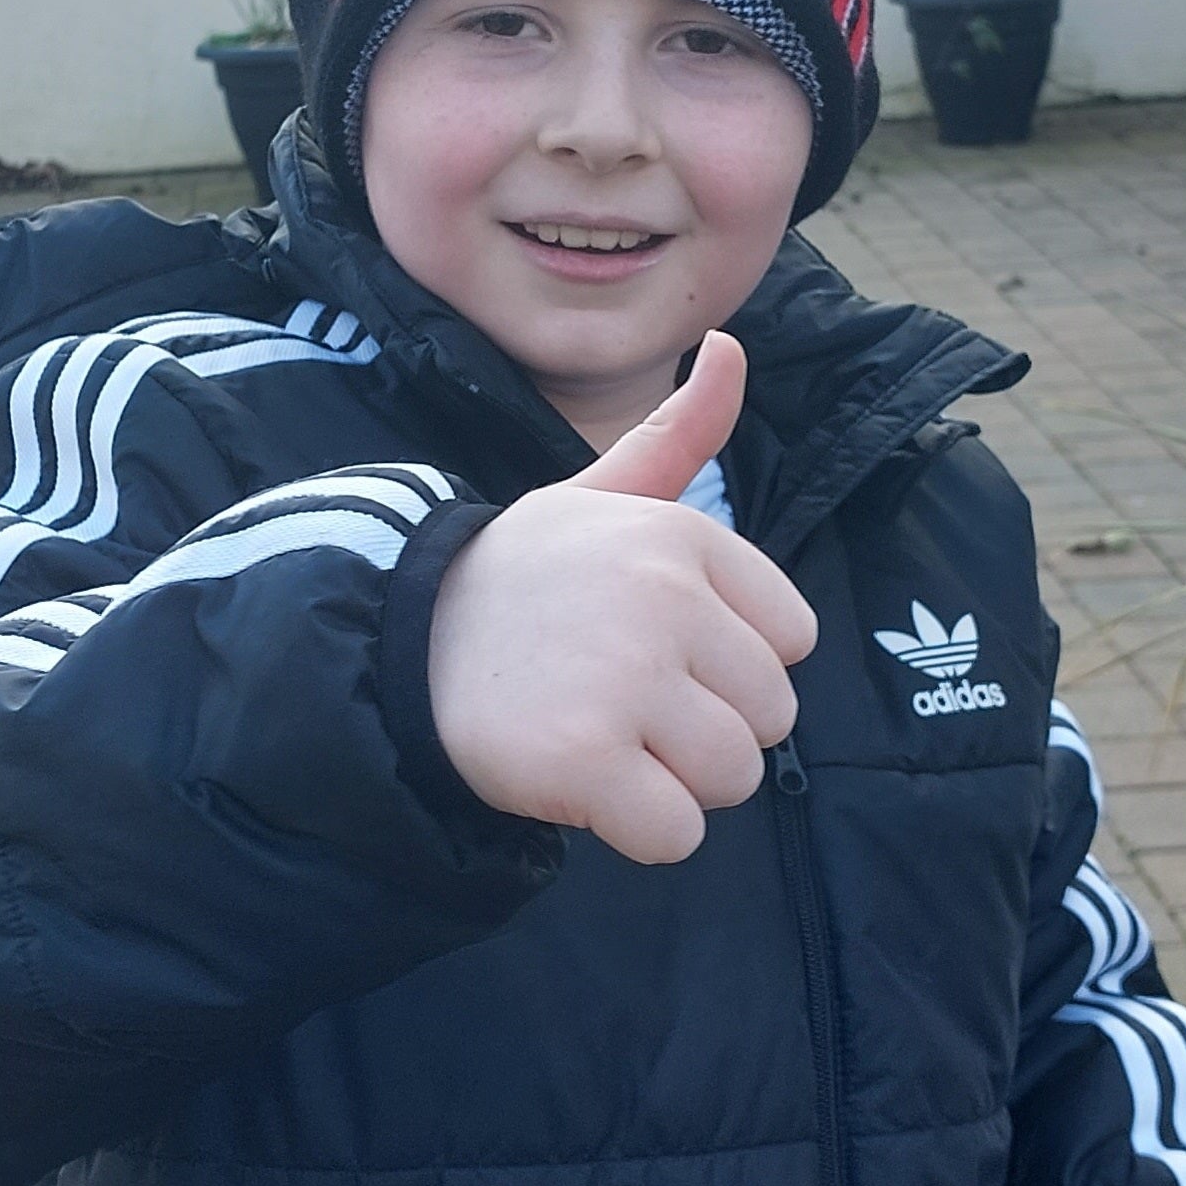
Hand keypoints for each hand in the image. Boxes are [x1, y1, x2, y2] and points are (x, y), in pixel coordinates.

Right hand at [426, 333, 818, 866]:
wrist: (393, 641)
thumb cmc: (519, 581)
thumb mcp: (597, 495)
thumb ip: (678, 437)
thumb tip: (734, 349)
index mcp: (682, 536)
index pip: (792, 638)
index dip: (730, 662)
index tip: (656, 650)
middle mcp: (663, 600)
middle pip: (771, 715)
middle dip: (707, 730)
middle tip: (620, 703)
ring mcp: (625, 681)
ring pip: (734, 778)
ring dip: (677, 785)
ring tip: (604, 742)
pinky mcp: (586, 762)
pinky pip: (678, 836)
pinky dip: (640, 834)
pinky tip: (586, 789)